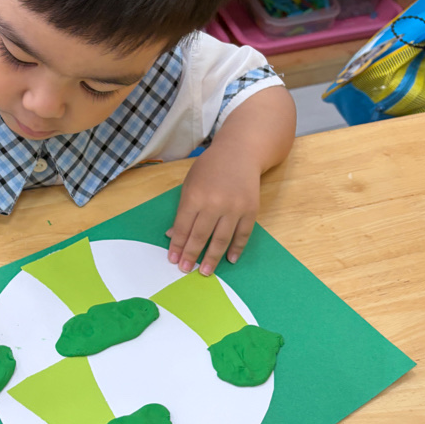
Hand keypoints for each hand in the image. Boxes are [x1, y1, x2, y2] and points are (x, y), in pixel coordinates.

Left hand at [167, 147, 260, 276]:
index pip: (183, 227)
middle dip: (191, 255)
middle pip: (200, 236)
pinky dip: (236, 249)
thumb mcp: (190, 184)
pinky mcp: (251, 210)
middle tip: (186, 269)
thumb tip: (173, 235)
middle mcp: (214, 203)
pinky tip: (230, 259)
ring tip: (205, 271)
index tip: (173, 259)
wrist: (240, 153)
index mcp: (195, 196)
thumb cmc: (210, 168)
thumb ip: (182, 210)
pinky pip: (243, 235)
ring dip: (212, 258)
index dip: (178, 245)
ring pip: (221, 239)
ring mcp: (235, 208)